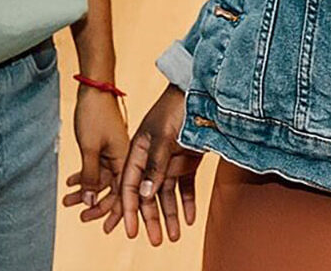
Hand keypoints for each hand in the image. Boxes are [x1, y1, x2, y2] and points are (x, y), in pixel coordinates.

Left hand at [63, 86, 130, 231]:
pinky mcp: (105, 147)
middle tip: (81, 218)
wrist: (94, 89)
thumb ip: (91, 176)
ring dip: (85, 190)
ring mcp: (114, 153)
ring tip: (67, 201)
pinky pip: (96, 167)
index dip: (114, 213)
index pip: (123, 195)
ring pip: (101, 179)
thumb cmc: (94, 115)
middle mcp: (123, 159)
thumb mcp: (89, 148)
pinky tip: (70, 182)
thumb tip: (91, 203)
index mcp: (126, 160)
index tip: (105, 229)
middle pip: (112, 190)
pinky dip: (84, 175)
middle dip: (96, 205)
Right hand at [117, 86, 202, 245]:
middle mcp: (152, 157)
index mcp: (138, 149)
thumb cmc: (177, 108)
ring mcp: (171, 159)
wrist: (202, 91)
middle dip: (151, 218)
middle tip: (155, 241)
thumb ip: (154, 165)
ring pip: (167, 193)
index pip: (128, 184)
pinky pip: (186, 186)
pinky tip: (188, 219)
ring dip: (169, 215)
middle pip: (147, 194)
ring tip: (173, 236)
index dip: (128, 208)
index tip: (130, 231)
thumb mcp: (163, 136)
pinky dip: (187, 202)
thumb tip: (143, 194)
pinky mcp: (188, 159)